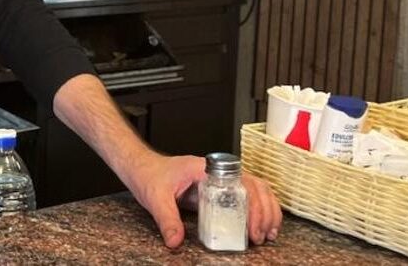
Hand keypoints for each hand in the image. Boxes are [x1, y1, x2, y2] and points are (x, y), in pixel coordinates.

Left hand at [123, 153, 282, 247]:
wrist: (140, 166)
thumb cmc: (148, 174)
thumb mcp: (155, 197)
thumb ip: (166, 219)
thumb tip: (176, 241)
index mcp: (205, 169)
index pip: (241, 183)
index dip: (253, 205)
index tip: (253, 227)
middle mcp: (216, 172)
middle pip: (255, 186)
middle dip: (265, 211)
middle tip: (261, 236)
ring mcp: (218, 179)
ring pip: (255, 189)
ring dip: (267, 210)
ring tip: (268, 233)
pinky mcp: (215, 189)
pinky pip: (243, 196)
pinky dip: (256, 209)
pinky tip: (258, 226)